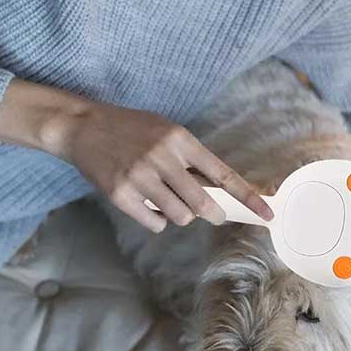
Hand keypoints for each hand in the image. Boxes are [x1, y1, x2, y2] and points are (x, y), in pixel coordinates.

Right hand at [56, 99, 273, 233]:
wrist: (83, 127)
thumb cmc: (131, 129)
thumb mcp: (166, 131)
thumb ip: (191, 159)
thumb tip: (219, 191)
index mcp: (179, 139)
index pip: (222, 174)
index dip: (248, 196)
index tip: (267, 213)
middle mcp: (161, 157)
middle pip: (202, 204)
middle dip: (214, 214)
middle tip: (215, 215)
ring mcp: (140, 177)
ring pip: (179, 216)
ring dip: (180, 215)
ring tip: (167, 199)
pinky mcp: (121, 195)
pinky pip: (154, 223)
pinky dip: (157, 221)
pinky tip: (147, 204)